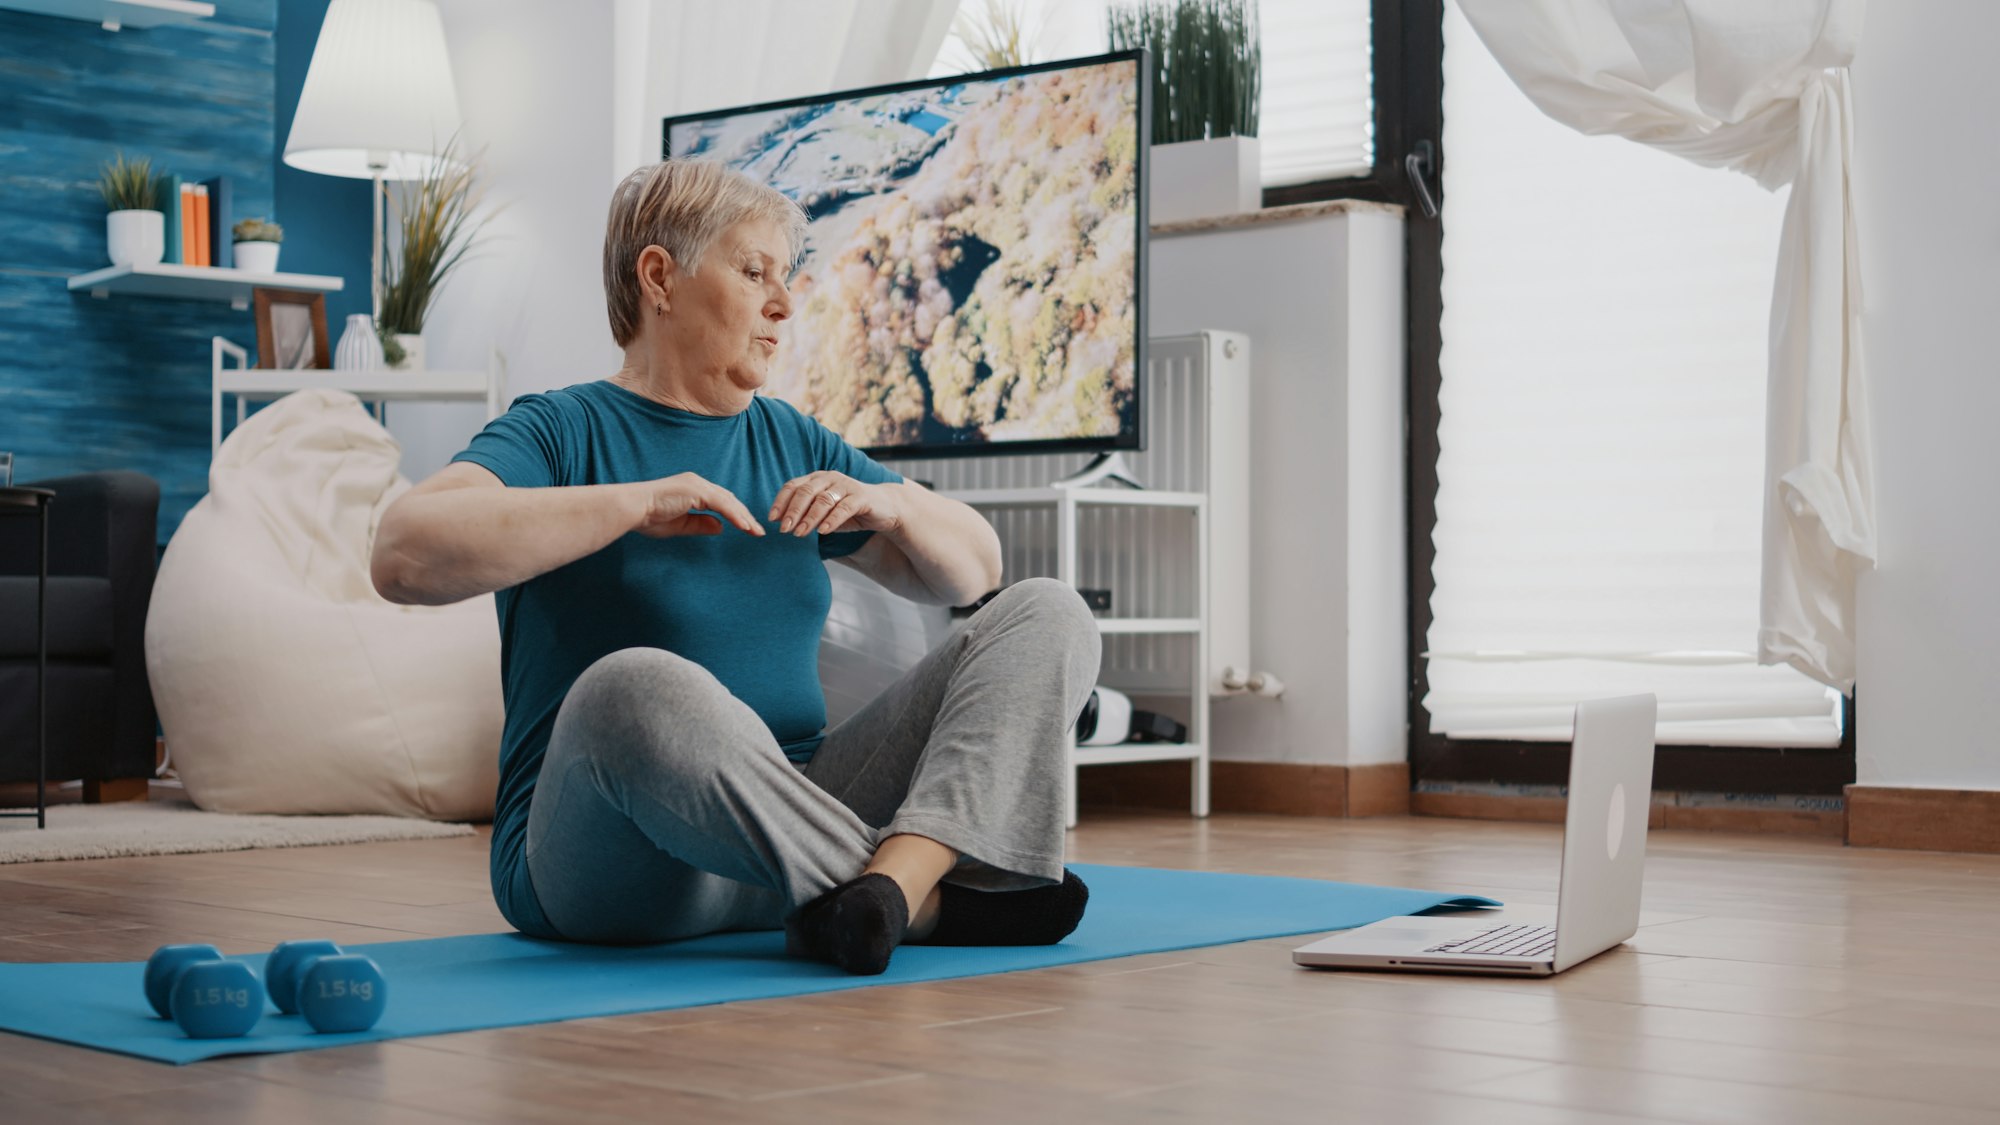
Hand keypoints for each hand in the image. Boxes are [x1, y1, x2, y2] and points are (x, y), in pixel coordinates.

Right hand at [631, 472, 766, 538]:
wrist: (632, 509)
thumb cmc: (648, 517)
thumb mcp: (680, 525)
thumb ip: (700, 525)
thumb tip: (721, 527)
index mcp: (692, 489)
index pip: (721, 501)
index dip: (736, 515)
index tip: (748, 529)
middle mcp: (696, 483)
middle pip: (729, 499)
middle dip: (745, 516)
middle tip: (758, 532)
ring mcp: (696, 484)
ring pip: (728, 501)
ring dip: (743, 517)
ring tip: (755, 532)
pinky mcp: (695, 490)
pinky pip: (721, 504)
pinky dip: (734, 515)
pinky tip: (744, 527)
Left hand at [769, 473, 902, 537]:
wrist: (884, 508)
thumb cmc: (849, 511)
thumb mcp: (824, 512)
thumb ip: (806, 514)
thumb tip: (782, 524)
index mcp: (816, 478)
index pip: (793, 486)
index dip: (780, 502)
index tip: (772, 519)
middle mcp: (829, 478)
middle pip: (805, 492)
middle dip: (792, 512)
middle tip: (784, 529)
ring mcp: (846, 485)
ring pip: (823, 500)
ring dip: (809, 519)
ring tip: (800, 534)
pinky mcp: (861, 496)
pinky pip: (843, 508)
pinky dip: (831, 520)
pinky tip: (822, 531)